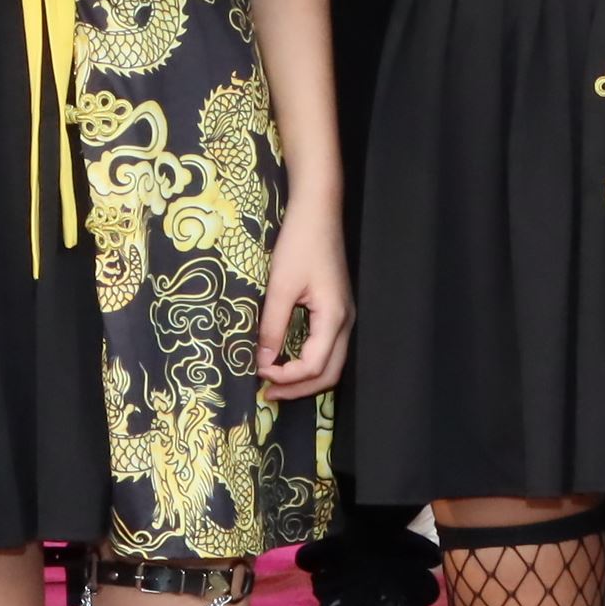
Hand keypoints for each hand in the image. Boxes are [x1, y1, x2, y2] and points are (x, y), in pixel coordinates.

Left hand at [256, 186, 352, 400]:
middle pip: (329, 373)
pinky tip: (287, 360)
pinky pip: (327, 348)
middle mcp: (345, 322)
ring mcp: (343, 317)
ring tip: (275, 382)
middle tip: (267, 393)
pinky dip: (308, 362)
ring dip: (304, 378)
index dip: (286, 377)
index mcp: (334, 318)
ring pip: (331, 363)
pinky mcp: (336, 311)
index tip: (259, 373)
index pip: (314, 365)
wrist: (318, 212)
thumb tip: (262, 363)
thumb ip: (272, 327)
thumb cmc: (300, 243)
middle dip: (299, 388)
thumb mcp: (280, 286)